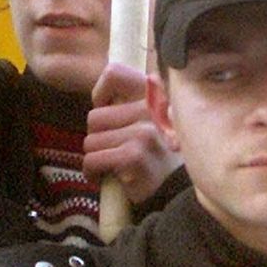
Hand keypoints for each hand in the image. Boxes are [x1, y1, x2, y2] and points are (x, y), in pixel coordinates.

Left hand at [83, 62, 180, 206]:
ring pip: (90, 141)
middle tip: (114, 151)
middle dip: (98, 138)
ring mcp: (143, 131)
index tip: (107, 113)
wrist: (177, 192)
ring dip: (96, 157)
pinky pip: (92, 160)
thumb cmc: (159, 156)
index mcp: (154, 94)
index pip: (114, 73)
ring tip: (114, 166)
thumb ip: (132, 103)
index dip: (101, 95)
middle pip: (94, 117)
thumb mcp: (153, 120)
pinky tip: (108, 177)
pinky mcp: (133, 155)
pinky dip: (93, 173)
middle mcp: (150, 108)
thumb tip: (100, 100)